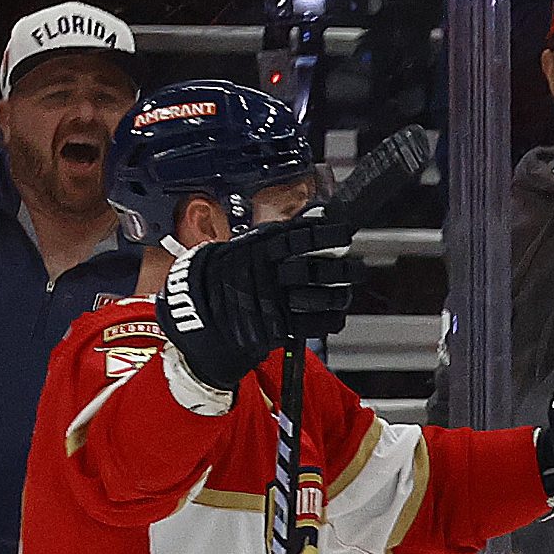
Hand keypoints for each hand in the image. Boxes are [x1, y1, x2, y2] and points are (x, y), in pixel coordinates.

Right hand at [156, 214, 353, 389]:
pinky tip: (337, 316)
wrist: (194, 314)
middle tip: (358, 268)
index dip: (322, 233)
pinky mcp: (272, 326)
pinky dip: (329, 320)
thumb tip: (303, 227)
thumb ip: (266, 242)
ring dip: (339, 295)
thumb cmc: (218, 280)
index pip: (295, 238)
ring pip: (316, 297)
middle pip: (313, 270)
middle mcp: (265, 275)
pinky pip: (310, 323)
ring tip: (348, 292)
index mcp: (255, 251)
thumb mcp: (235, 251)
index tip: (343, 229)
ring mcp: (269, 302)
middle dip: (341, 270)